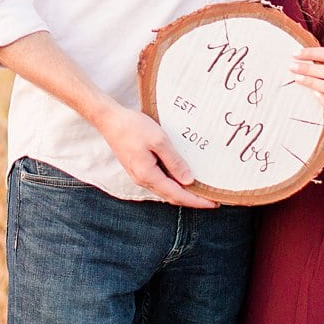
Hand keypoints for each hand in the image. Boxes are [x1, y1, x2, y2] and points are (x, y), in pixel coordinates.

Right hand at [94, 104, 217, 207]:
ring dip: (183, 192)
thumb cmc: (133, 127)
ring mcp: (139, 175)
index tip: (214, 203)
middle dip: (192, 200)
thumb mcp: (158, 140)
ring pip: (165, 190)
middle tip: (212, 199)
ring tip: (200, 189)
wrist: (110, 120)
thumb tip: (188, 181)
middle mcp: (143, 180)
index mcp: (148, 175)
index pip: (177, 194)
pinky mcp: (138, 168)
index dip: (196, 201)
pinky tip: (182, 177)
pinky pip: (159, 182)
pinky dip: (173, 184)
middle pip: (171, 196)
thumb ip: (174, 161)